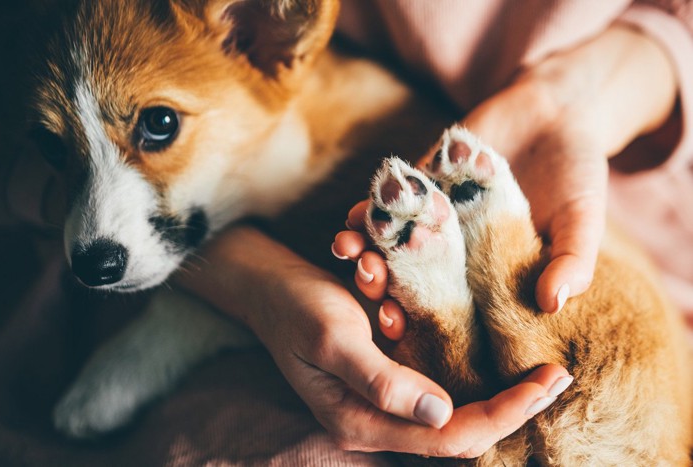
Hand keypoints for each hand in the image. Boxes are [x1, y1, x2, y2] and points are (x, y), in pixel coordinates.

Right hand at [178, 226, 570, 456]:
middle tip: (558, 373)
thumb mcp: (334, 341)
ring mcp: (386, 392)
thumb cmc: (296, 309)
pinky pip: (439, 372)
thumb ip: (382, 382)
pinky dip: (468, 357)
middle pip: (462, 426)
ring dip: (492, 381)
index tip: (548, 381)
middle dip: (513, 403)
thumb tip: (442, 413)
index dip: (504, 414)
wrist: (270, 284)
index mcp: (364, 421)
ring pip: (456, 401)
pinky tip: (492, 340)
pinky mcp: (389, 366)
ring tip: (536, 365)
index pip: (450, 436)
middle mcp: (380, 415)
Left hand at [334, 23, 676, 312]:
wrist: (556, 111)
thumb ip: (571, 262)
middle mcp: (457, 249)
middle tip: (367, 289)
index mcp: (490, 272)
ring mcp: (436, 215)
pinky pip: (391, 199)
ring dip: (365, 248)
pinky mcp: (423, 181)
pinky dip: (370, 206)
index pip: (453, 307)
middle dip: (385, 286)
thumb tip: (551, 305)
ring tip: (348, 252)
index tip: (399, 330)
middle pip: (411, 278)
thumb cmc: (577, 174)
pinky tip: (352, 216)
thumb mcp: (582, 221)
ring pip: (392, 242)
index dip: (425, 323)